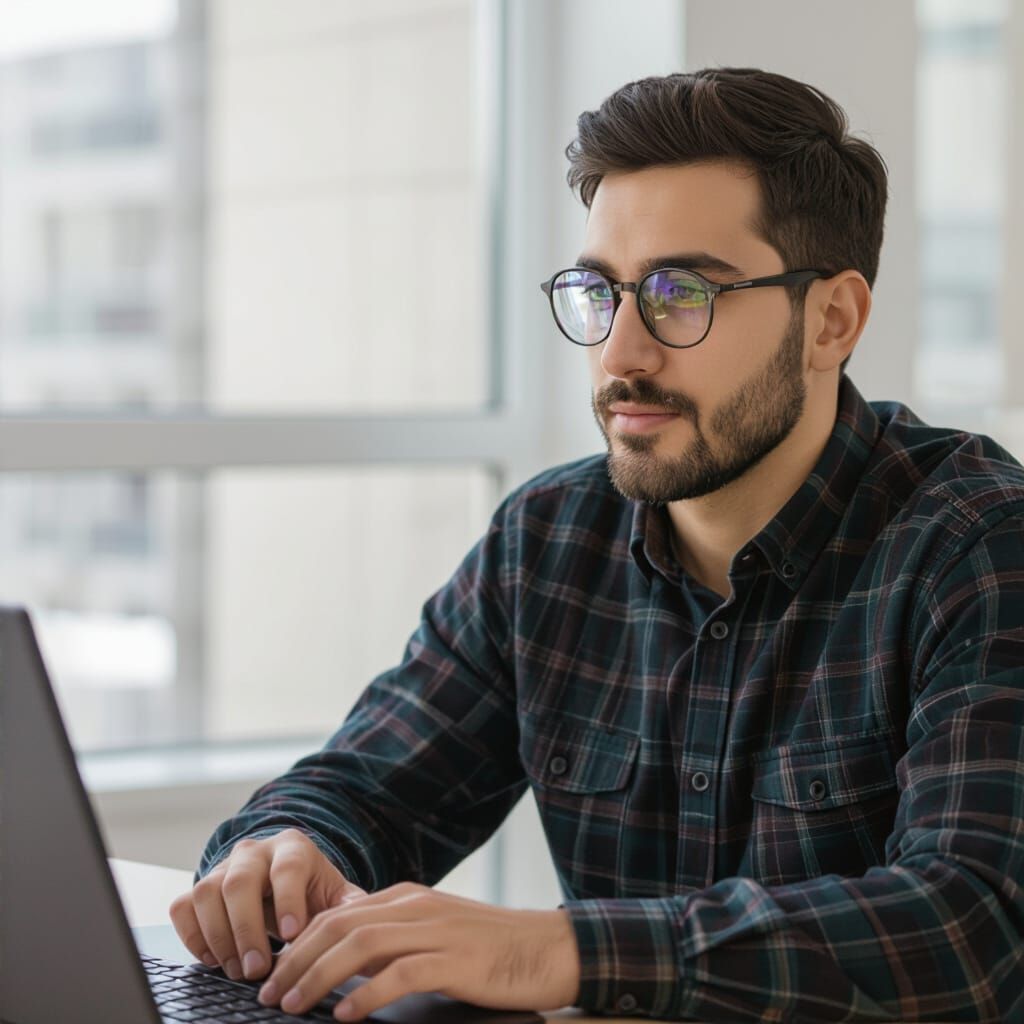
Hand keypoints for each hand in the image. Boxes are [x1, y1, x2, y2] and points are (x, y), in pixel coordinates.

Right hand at [168, 828, 366, 981]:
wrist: (286, 884)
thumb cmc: (313, 893)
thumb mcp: (337, 896)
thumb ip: (350, 907)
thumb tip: (360, 921)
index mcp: (294, 847)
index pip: (288, 867)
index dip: (288, 900)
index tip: (292, 935)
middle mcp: (255, 851)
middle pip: (239, 881)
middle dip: (246, 929)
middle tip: (257, 969)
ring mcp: (223, 867)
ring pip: (206, 892)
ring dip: (218, 936)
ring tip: (237, 970)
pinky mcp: (201, 888)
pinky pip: (183, 906)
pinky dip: (193, 936)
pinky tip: (214, 959)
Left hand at [254, 882, 581, 1019]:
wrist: (547, 948)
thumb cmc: (490, 949)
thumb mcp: (433, 935)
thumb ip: (392, 943)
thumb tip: (342, 967)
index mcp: (406, 898)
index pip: (336, 913)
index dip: (299, 943)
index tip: (273, 973)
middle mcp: (415, 906)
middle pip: (339, 925)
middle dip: (296, 960)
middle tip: (268, 993)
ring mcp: (435, 929)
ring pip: (360, 945)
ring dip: (318, 976)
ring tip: (291, 1005)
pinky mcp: (454, 959)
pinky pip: (400, 973)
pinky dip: (365, 994)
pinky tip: (344, 1014)